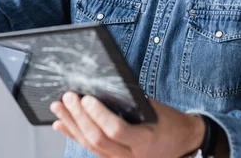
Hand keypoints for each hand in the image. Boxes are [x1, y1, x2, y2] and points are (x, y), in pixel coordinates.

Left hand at [50, 92, 204, 157]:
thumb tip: (101, 90)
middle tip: (68, 98)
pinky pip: (91, 148)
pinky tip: (61, 125)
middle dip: (79, 117)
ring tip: (58, 108)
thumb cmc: (169, 122)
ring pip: (91, 145)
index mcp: (144, 142)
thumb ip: (131, 104)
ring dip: (72, 125)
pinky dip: (74, 135)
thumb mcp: (155, 109)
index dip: (98, 115)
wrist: (182, 143)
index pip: (116, 131)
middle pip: (98, 139)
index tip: (87, 98)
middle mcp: (131, 157)